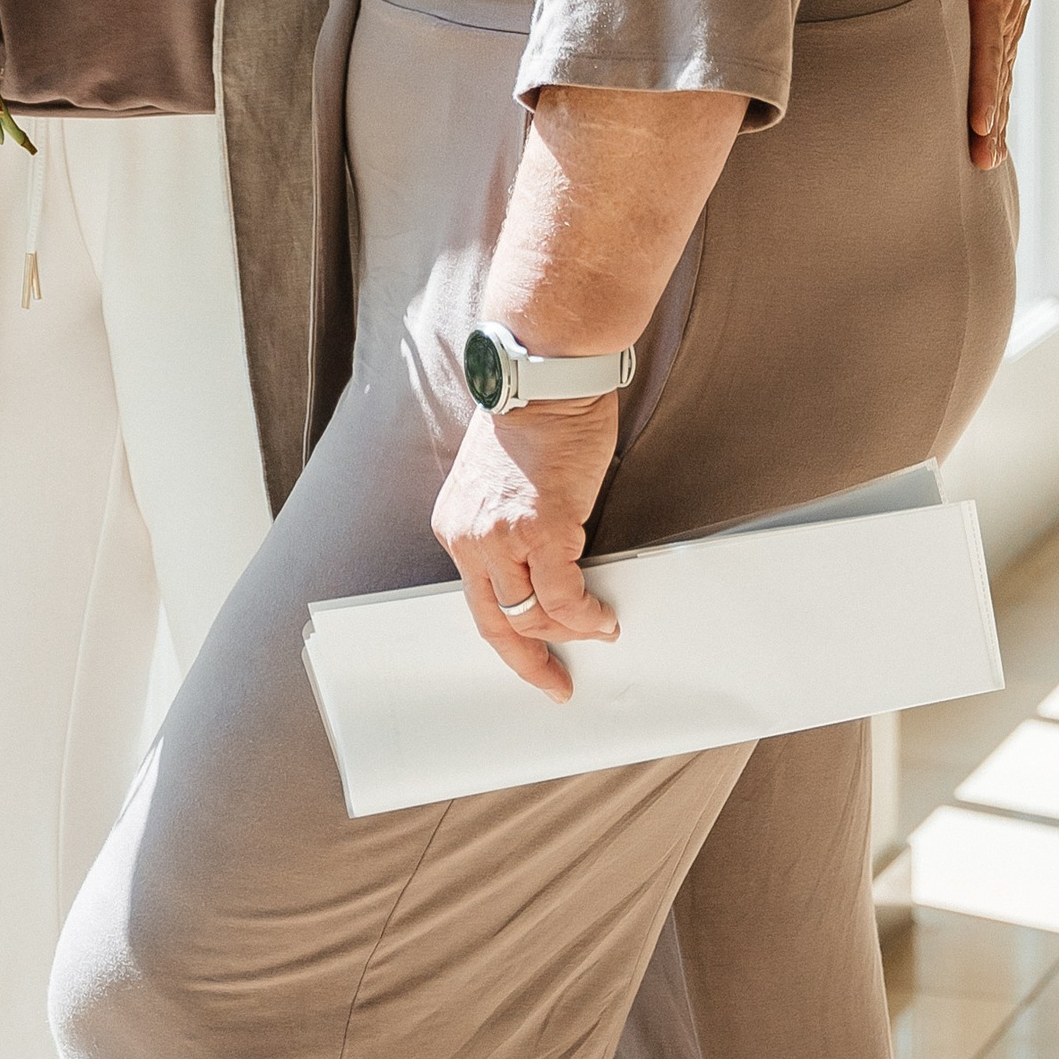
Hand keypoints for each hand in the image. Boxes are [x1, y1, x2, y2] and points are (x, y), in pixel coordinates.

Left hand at [431, 394, 621, 700]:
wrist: (546, 377)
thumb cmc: (535, 419)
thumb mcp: (499, 484)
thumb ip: (508, 528)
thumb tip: (543, 568)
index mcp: (455, 526)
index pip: (478, 601)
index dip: (508, 639)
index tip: (531, 662)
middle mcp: (468, 538)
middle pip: (497, 622)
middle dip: (529, 660)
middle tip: (557, 682)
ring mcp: (502, 537)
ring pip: (531, 616)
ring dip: (568, 634)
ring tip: (599, 631)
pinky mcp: (542, 531)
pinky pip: (563, 596)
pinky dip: (585, 616)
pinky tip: (603, 618)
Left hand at [948, 0, 1049, 169]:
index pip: (987, 47)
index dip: (983, 85)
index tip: (977, 121)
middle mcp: (1006, 20)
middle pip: (997, 77)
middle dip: (991, 121)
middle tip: (979, 159)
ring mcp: (1008, 30)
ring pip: (1001, 83)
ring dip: (996, 124)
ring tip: (985, 163)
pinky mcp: (1003, 35)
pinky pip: (1000, 77)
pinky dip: (999, 110)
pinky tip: (991, 143)